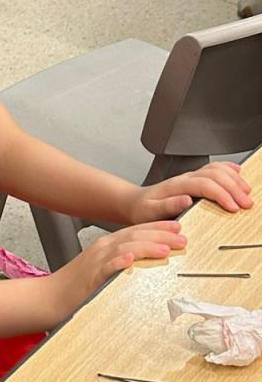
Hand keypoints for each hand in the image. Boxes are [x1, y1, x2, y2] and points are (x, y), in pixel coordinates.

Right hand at [50, 221, 186, 319]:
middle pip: (134, 235)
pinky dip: (119, 261)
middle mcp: (102, 248)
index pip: (136, 231)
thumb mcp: (103, 269)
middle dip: (160, 234)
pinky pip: (106, 267)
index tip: (178, 227)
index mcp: (107, 245)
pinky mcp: (90, 277)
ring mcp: (95, 261)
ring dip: (147, 246)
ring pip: (125, 247)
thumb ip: (122, 263)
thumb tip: (146, 263)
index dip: (158, 227)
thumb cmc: (77, 288)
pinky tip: (131, 259)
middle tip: (182, 236)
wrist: (49, 298)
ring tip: (166, 247)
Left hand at [124, 161, 252, 222]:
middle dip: (234, 188)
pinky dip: (228, 169)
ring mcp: (190, 177)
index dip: (222, 194)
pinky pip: (214, 169)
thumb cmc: (143, 210)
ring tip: (246, 193)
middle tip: (246, 204)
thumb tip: (186, 199)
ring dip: (234, 180)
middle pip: (215, 175)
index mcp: (176, 186)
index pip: (205, 184)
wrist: (135, 203)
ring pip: (217, 170)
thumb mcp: (150, 212)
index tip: (234, 207)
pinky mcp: (194, 179)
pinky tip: (238, 172)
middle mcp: (185, 178)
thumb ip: (167, 205)